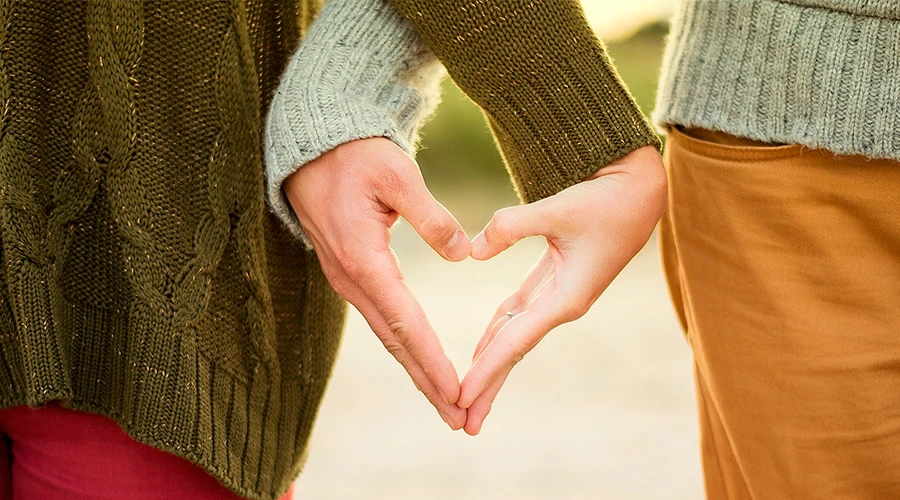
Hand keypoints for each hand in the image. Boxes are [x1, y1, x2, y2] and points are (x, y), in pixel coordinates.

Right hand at [283, 137, 470, 428]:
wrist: (311, 148)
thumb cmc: (355, 155)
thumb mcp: (396, 174)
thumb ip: (431, 216)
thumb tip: (463, 253)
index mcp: (364, 258)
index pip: (405, 322)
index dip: (432, 360)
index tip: (457, 391)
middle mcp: (351, 278)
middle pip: (395, 342)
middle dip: (427, 382)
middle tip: (459, 418)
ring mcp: (347, 279)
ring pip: (387, 335)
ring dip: (416, 370)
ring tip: (446, 402)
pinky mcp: (350, 273)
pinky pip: (381, 319)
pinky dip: (404, 346)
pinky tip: (420, 361)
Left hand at [459, 145, 666, 434]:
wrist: (640, 190)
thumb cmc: (606, 200)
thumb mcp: (559, 208)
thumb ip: (511, 226)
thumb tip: (472, 251)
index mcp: (566, 298)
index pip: (515, 342)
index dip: (486, 371)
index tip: (460, 397)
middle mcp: (562, 305)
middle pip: (513, 352)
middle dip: (488, 387)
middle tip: (461, 422)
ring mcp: (559, 295)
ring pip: (514, 336)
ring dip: (491, 365)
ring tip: (467, 396)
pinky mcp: (555, 280)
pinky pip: (519, 315)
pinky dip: (498, 332)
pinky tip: (481, 349)